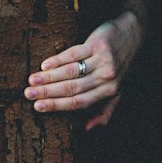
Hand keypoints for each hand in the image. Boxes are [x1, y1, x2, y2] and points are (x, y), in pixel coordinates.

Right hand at [24, 12, 142, 130]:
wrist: (132, 34)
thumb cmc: (121, 65)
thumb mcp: (118, 90)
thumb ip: (105, 111)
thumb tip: (88, 128)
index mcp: (109, 91)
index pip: (79, 102)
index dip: (57, 105)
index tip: (38, 107)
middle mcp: (106, 77)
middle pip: (72, 88)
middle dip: (47, 93)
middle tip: (29, 94)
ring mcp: (102, 60)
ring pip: (70, 72)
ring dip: (48, 77)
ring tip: (32, 80)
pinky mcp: (97, 44)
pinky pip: (74, 54)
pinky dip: (57, 60)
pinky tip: (45, 65)